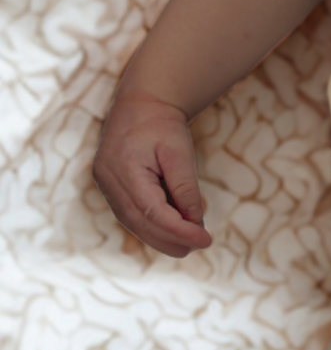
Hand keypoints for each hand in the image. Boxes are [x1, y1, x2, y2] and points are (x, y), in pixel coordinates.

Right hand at [92, 92, 213, 258]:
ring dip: (161, 238)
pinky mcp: (110, 187)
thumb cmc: (161, 123)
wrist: (139, 104)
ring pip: (133, 223)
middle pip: (140, 223)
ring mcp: (105, 186)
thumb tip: (195, 221)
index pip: (153, 212)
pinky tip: (173, 232)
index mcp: (123, 170)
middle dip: (171, 240)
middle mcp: (108, 181)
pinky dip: (152, 226)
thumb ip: (185, 186)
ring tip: (189, 244)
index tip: (205, 239)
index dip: (179, 231)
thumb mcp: (179, 151)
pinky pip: (130, 215)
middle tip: (200, 245)